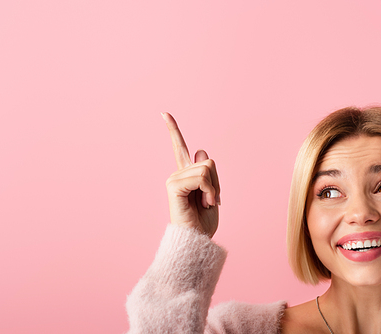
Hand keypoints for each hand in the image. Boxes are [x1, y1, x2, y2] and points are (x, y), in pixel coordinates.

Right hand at [162, 113, 220, 237]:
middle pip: (207, 161)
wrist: (197, 240)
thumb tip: (200, 150)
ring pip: (206, 168)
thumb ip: (207, 172)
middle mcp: (177, 174)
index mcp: (186, 175)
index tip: (164, 113)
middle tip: (210, 201)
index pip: (179, 147)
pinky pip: (201, 177)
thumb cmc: (203, 222)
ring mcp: (173, 179)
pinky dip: (209, 191)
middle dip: (216, 181)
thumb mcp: (212, 192)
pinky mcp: (173, 186)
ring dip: (213, 188)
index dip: (173, 130)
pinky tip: (204, 203)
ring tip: (206, 203)